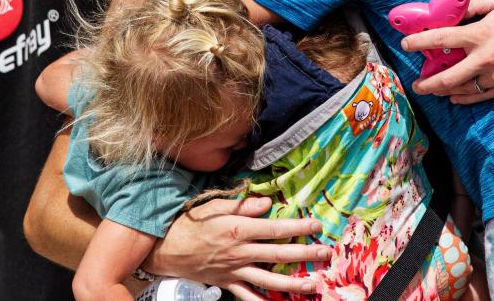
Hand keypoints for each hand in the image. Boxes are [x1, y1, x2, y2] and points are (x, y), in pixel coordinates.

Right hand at [147, 195, 327, 299]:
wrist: (167, 248)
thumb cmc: (191, 223)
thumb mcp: (215, 206)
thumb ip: (243, 205)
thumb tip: (268, 202)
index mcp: (239, 229)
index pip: (275, 228)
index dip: (298, 227)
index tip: (316, 225)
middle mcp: (240, 252)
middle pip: (279, 254)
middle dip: (305, 255)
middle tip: (325, 253)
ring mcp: (235, 270)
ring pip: (269, 279)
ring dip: (293, 283)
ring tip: (313, 285)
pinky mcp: (228, 283)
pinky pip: (248, 296)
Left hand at [401, 0, 493, 103]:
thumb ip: (472, 3)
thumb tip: (449, 6)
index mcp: (480, 34)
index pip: (442, 39)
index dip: (420, 42)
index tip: (405, 44)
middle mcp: (484, 58)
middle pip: (447, 75)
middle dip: (427, 82)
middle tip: (414, 83)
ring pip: (461, 89)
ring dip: (441, 91)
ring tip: (428, 89)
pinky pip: (477, 96)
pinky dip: (462, 97)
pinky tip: (451, 96)